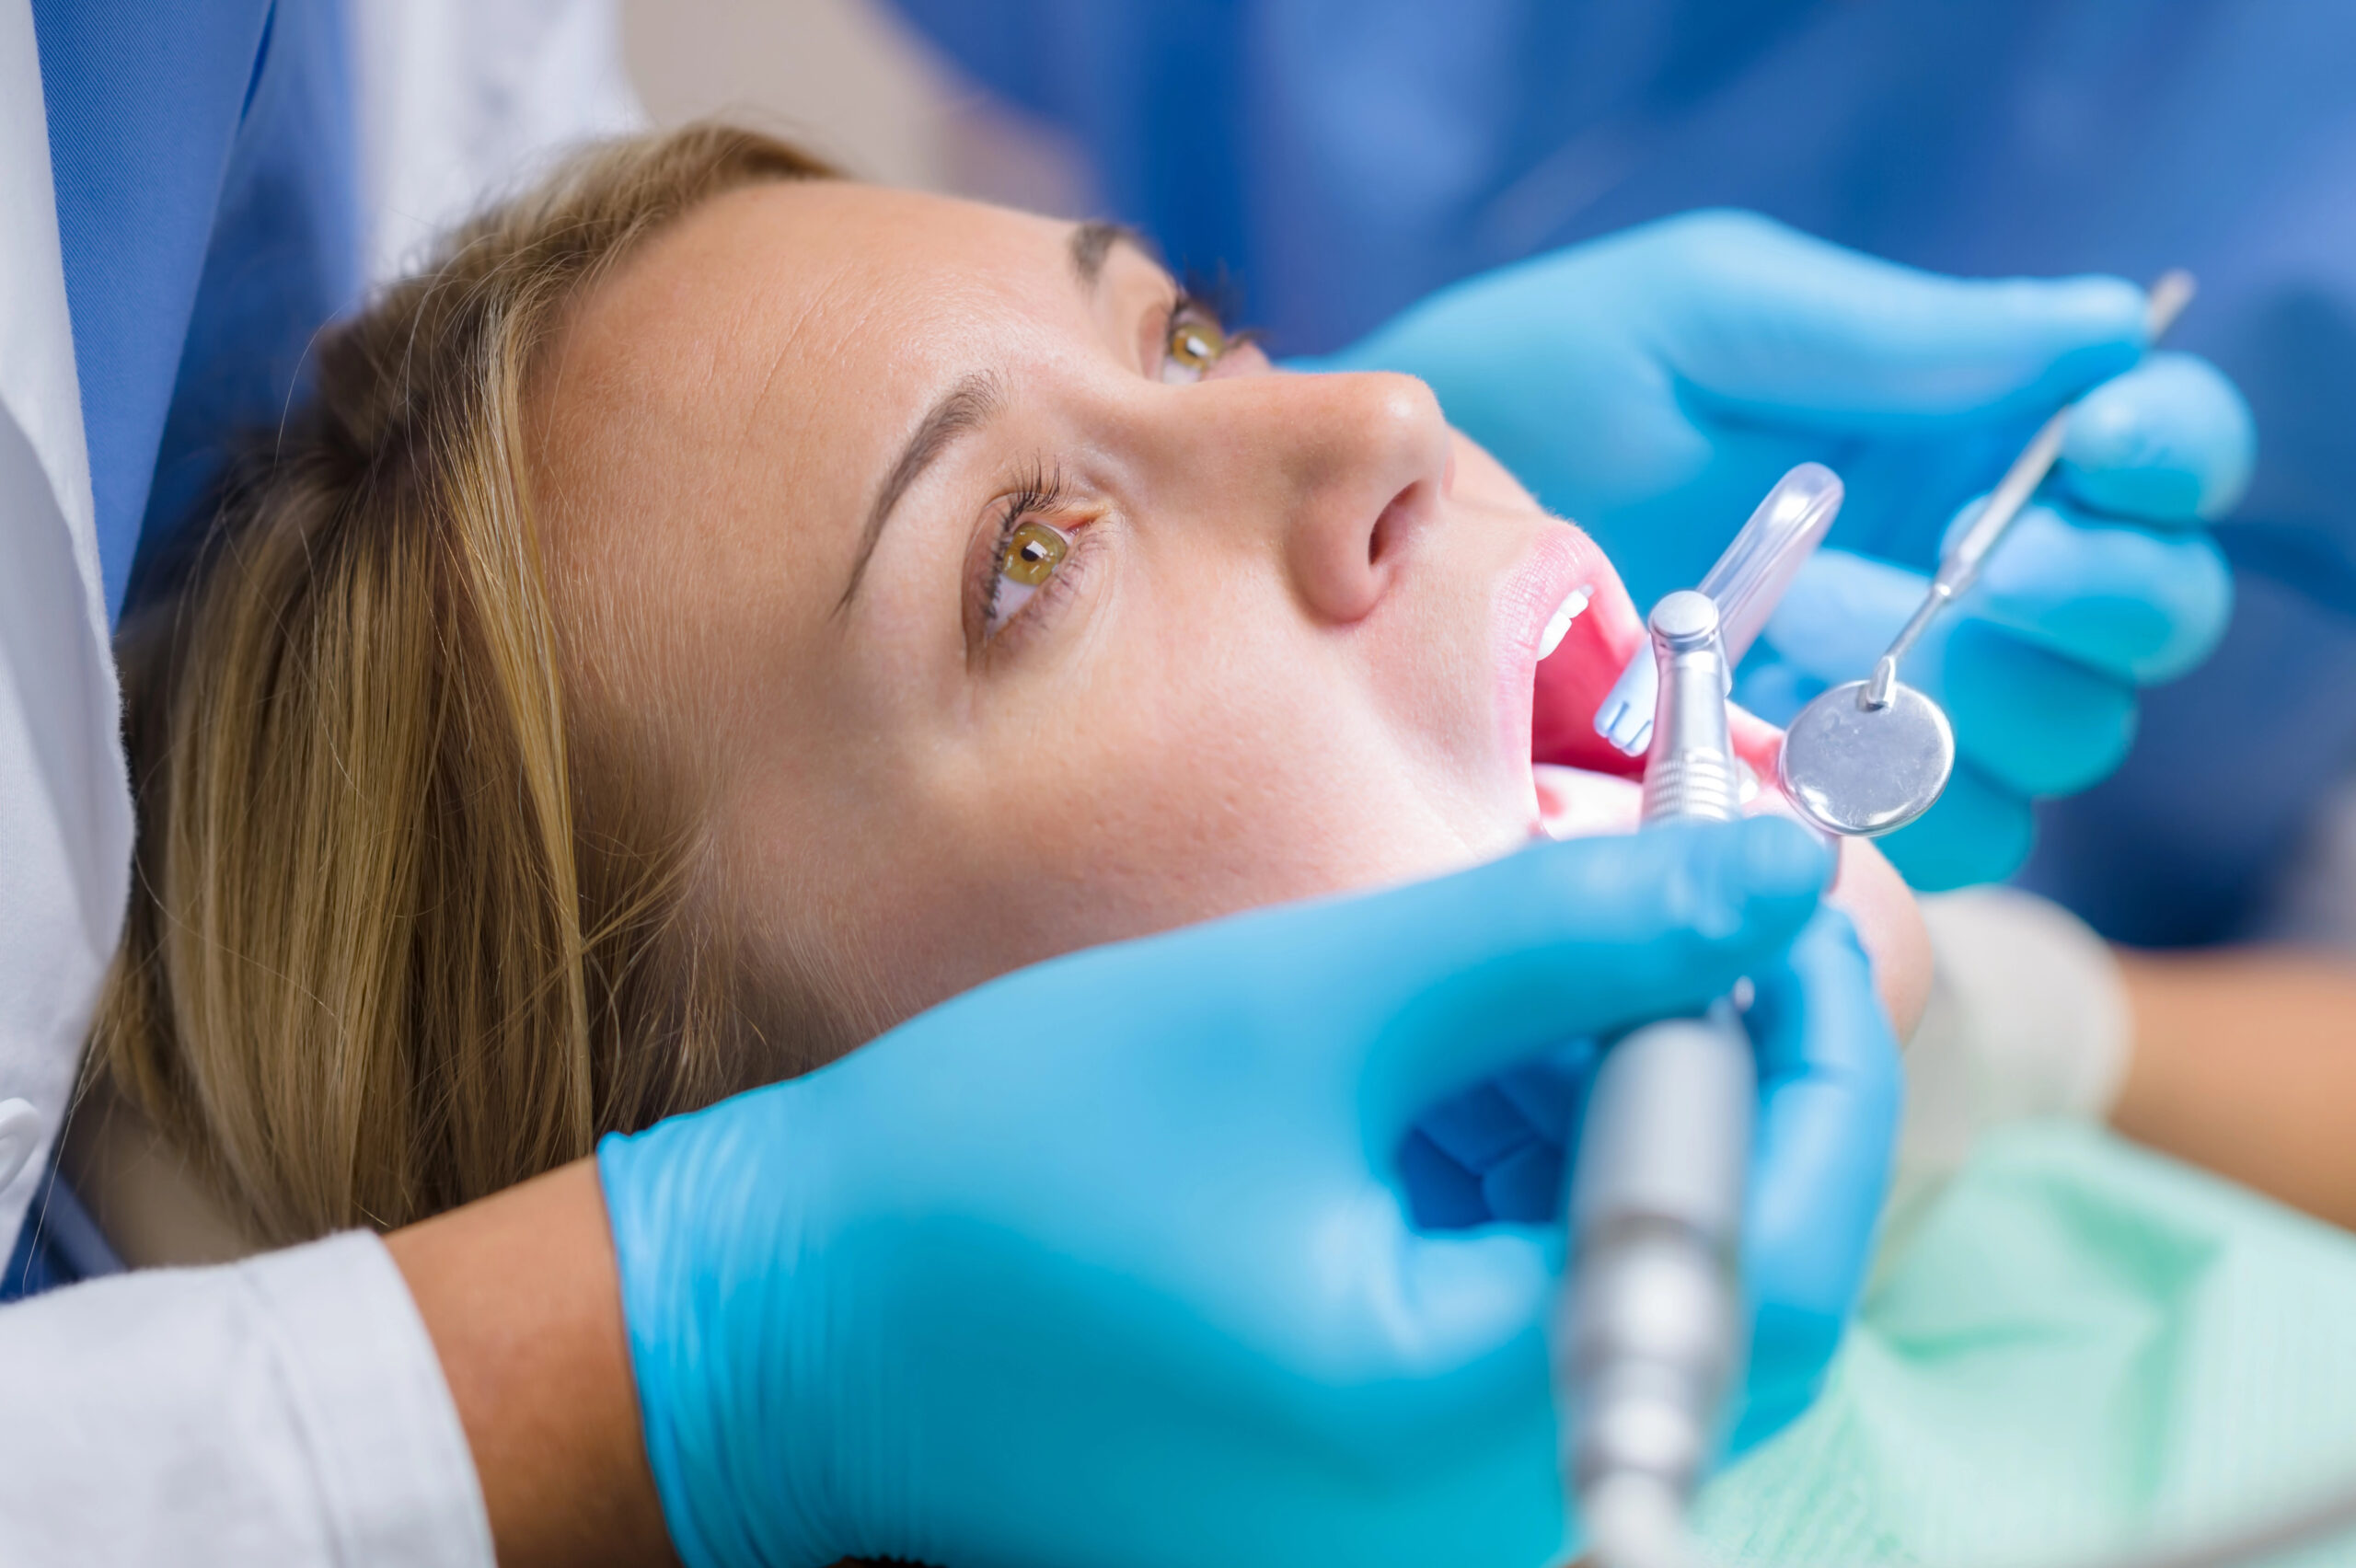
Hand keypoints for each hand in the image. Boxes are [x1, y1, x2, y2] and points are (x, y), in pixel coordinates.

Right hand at [597, 820, 1846, 1567]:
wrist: (800, 1316)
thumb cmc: (1009, 1162)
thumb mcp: (1307, 1007)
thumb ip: (1566, 935)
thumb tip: (1773, 869)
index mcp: (1460, 1425)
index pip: (1776, 1255)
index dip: (1816, 1046)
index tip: (1775, 886)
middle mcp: (1472, 1516)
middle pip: (1715, 1279)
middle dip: (1700, 1066)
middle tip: (1649, 904)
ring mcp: (1423, 1516)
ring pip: (1614, 1289)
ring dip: (1597, 1113)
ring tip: (1499, 980)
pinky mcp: (1370, 1476)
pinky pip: (1514, 1321)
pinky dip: (1512, 1182)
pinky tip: (1432, 1076)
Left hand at [1321, 210, 2254, 888]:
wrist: (1385, 536)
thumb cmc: (1534, 389)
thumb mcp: (1699, 320)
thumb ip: (1888, 333)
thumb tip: (2108, 327)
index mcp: (1958, 441)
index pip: (2150, 456)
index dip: (2167, 451)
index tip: (2096, 440)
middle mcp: (1956, 579)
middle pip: (2138, 618)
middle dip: (2081, 587)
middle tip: (1963, 561)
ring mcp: (1890, 706)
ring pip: (2054, 738)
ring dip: (1966, 688)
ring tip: (1815, 638)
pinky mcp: (1815, 817)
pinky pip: (1934, 840)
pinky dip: (1889, 796)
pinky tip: (1781, 736)